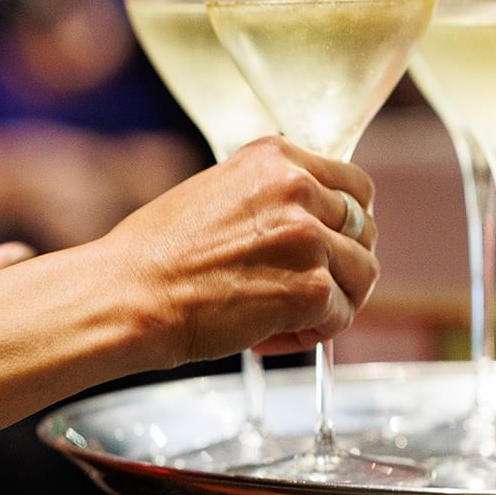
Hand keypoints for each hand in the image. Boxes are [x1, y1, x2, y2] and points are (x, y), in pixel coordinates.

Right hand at [95, 136, 379, 365]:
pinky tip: (268, 336)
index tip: (332, 245)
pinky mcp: (310, 288)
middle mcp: (298, 188)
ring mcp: (308, 238)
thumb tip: (313, 221)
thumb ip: (272, 197)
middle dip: (342, 263)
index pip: (353, 184)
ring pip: (362, 274)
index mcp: (276, 158)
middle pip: (366, 228)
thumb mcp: (219, 191)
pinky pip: (341, 316)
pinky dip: (311, 334)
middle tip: (306, 289)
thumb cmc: (157, 254)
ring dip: (332, 301)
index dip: (348, 222)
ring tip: (286, 318)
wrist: (130, 294)